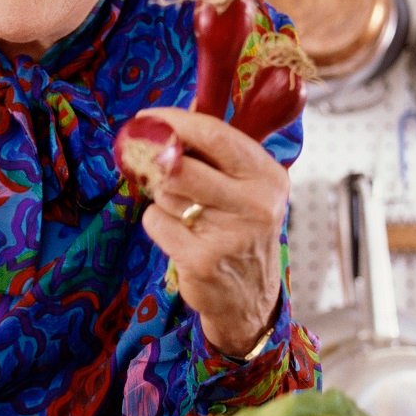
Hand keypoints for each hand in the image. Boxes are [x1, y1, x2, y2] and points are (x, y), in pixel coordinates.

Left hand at [137, 106, 287, 357]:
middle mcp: (255, 203)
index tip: (147, 118)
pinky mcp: (202, 259)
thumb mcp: (246, 187)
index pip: (215, 135)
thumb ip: (215, 153)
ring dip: (163, 197)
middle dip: (157, 163)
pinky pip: (156, 221)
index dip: (174, 122)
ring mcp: (230, 233)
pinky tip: (180, 236)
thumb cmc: (239, 229)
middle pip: (180, 166)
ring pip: (165, 192)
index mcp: (268, 175)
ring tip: (185, 212)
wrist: (249, 297)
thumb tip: (167, 119)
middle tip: (150, 163)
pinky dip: (159, 224)